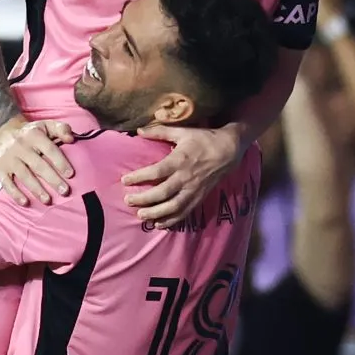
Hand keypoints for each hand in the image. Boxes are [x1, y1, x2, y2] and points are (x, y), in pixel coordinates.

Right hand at [0, 117, 75, 204]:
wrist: (4, 133)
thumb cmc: (32, 133)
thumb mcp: (47, 125)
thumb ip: (62, 129)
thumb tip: (71, 138)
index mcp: (34, 134)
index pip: (49, 149)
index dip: (60, 162)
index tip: (70, 174)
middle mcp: (20, 146)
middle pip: (38, 165)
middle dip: (52, 179)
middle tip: (64, 191)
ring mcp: (9, 158)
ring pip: (24, 175)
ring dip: (36, 189)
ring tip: (48, 200)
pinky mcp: (0, 168)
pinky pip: (7, 183)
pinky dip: (15, 194)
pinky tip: (26, 203)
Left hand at [121, 124, 240, 227]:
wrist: (229, 150)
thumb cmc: (203, 139)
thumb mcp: (182, 132)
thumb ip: (160, 131)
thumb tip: (139, 131)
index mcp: (179, 160)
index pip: (156, 172)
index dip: (139, 177)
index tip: (124, 180)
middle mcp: (185, 178)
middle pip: (161, 193)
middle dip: (143, 199)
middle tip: (128, 201)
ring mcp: (193, 190)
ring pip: (172, 207)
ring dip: (155, 213)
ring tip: (141, 215)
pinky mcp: (199, 198)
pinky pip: (184, 213)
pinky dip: (171, 221)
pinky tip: (159, 224)